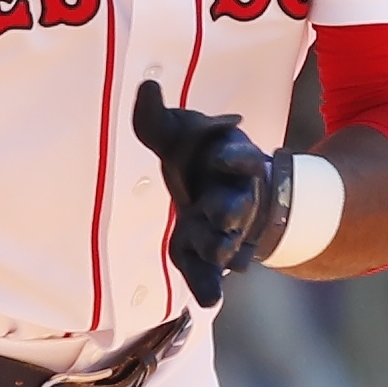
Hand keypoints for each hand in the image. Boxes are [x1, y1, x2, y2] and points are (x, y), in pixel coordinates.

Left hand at [132, 81, 279, 304]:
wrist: (216, 187)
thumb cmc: (197, 155)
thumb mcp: (176, 133)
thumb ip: (155, 117)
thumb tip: (146, 86)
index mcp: (230, 162)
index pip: (241, 158)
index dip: (237, 157)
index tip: (229, 156)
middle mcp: (234, 197)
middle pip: (236, 207)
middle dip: (230, 211)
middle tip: (220, 213)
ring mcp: (224, 231)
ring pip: (228, 242)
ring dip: (221, 247)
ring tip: (218, 253)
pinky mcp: (207, 255)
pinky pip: (210, 273)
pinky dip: (208, 286)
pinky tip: (207, 300)